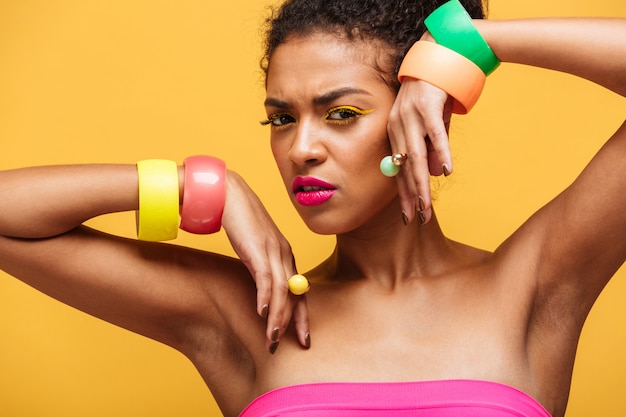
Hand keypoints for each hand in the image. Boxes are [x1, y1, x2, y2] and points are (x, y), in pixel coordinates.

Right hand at [221, 171, 309, 352]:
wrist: (228, 193)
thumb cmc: (239, 221)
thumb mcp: (254, 248)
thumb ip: (260, 267)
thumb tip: (261, 291)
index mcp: (285, 255)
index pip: (300, 291)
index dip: (303, 315)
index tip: (302, 337)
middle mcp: (285, 253)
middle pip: (296, 294)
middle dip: (296, 323)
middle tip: (295, 345)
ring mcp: (273, 250)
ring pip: (282, 291)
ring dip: (278, 317)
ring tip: (272, 338)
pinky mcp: (257, 248)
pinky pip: (265, 278)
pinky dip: (265, 298)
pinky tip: (261, 313)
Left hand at [387, 59, 452, 223]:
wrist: (439, 54)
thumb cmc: (435, 92)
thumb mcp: (431, 122)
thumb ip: (432, 147)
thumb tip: (435, 173)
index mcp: (394, 132)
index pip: (397, 170)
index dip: (403, 194)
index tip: (408, 217)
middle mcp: (397, 125)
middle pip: (404, 167)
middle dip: (411, 196)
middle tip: (417, 219)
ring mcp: (410, 114)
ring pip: (415, 155)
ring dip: (421, 183)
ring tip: (427, 205)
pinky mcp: (427, 104)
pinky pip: (434, 133)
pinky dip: (441, 152)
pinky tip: (446, 170)